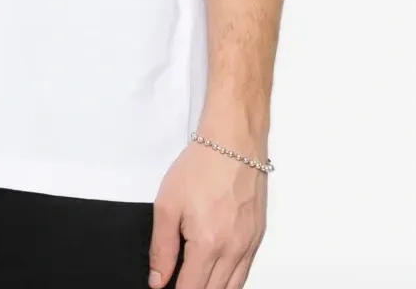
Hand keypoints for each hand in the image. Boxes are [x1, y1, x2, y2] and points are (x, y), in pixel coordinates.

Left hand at [149, 139, 267, 288]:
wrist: (233, 141)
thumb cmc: (201, 166)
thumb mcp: (167, 204)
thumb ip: (162, 247)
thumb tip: (158, 280)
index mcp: (207, 244)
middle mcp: (233, 250)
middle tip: (180, 282)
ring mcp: (249, 244)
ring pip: (233, 287)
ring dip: (214, 288)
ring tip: (196, 280)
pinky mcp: (258, 235)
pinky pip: (246, 271)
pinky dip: (231, 279)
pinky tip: (218, 273)